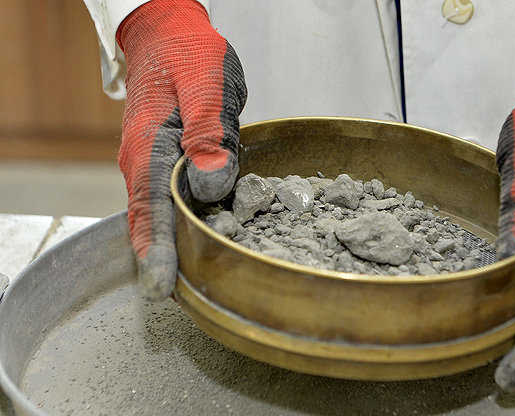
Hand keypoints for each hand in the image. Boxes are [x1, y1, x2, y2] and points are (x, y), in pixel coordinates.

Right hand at [117, 0, 246, 299]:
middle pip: (152, 221)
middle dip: (164, 260)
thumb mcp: (207, 86)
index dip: (161, 251)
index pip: (154, 210)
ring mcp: (151, 162)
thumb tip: (211, 187)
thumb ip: (209, 135)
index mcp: (152, 147)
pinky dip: (178, 224)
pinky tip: (197, 239)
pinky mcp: (164, 161)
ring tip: (191, 281)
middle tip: (181, 297)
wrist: (170, 36)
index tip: (166, 287)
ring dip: (172, 246)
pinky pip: (169, 199)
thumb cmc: (190, 56)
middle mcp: (144, 161)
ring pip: (159, 213)